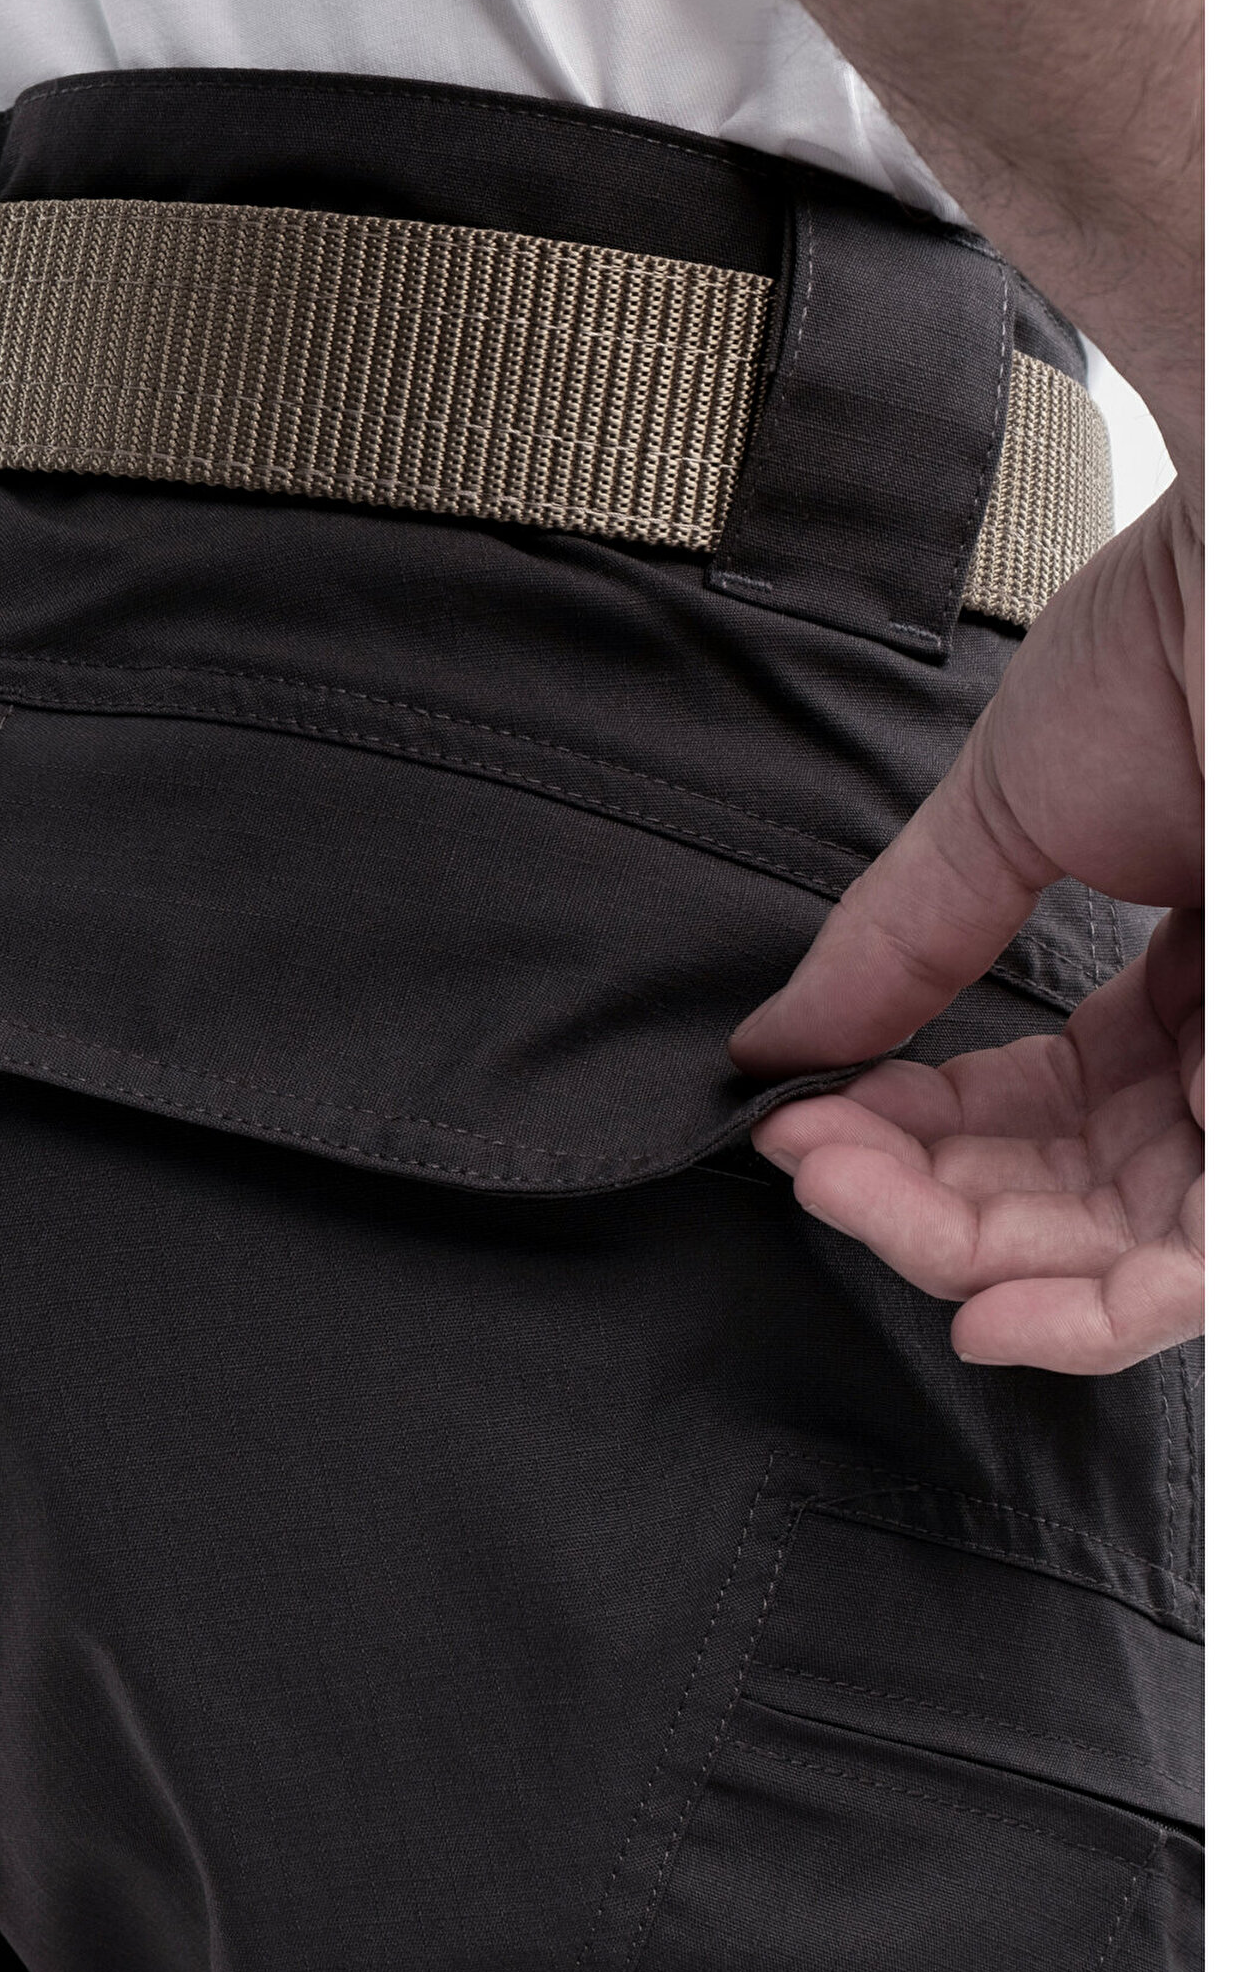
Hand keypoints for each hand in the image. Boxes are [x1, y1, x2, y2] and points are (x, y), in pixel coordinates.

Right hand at [729, 483, 1202, 1375]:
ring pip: (1113, 1249)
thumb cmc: (1185, 654)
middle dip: (912, 1193)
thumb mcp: (1011, 810)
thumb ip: (898, 941)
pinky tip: (977, 1313)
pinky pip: (1199, 1276)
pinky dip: (1088, 1317)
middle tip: (807, 1158)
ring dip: (961, 1245)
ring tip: (844, 1191)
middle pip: (1056, 1195)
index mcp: (1178, 986)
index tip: (794, 1111)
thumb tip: (771, 1040)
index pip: (1025, 1111)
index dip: (900, 1127)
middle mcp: (1230, 1059)